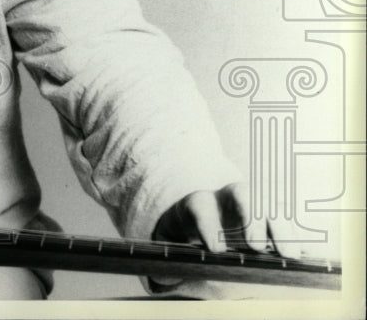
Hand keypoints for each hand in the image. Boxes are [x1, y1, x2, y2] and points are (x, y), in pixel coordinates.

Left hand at [153, 182, 293, 254]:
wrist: (200, 228)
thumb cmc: (182, 241)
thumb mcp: (167, 248)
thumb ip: (166, 262)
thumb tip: (168, 277)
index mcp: (197, 205)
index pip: (200, 207)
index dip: (207, 225)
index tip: (215, 250)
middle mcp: (226, 200)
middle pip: (240, 194)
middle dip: (250, 217)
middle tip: (256, 246)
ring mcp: (253, 206)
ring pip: (270, 205)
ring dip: (281, 228)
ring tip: (289, 255)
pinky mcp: (273, 220)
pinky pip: (289, 222)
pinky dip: (298, 237)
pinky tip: (306, 256)